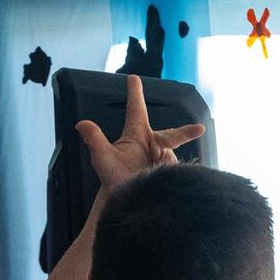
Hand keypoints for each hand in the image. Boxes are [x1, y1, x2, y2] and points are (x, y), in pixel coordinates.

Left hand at [75, 75, 205, 188]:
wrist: (129, 201)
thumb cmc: (114, 178)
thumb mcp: (103, 159)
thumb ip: (95, 141)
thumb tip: (82, 124)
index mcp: (136, 135)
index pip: (136, 110)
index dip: (135, 94)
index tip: (133, 78)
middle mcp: (152, 144)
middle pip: (172, 134)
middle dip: (185, 132)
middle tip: (198, 129)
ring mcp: (164, 158)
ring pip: (175, 155)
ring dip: (173, 165)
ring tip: (166, 174)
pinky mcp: (173, 171)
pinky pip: (180, 170)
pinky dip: (178, 175)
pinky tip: (171, 182)